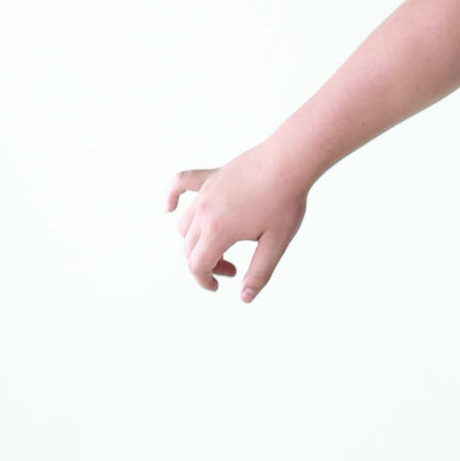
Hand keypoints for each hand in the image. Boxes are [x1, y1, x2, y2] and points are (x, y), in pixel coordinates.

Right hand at [165, 141, 309, 301]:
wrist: (289, 162)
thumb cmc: (285, 203)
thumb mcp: (276, 244)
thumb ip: (259, 273)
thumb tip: (245, 298)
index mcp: (218, 231)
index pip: (197, 265)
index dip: (205, 280)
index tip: (219, 286)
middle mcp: (204, 211)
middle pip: (190, 248)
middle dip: (207, 264)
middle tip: (234, 268)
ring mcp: (205, 192)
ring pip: (186, 225)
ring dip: (197, 241)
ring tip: (224, 246)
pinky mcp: (210, 177)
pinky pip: (180, 184)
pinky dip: (172, 197)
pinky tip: (170, 207)